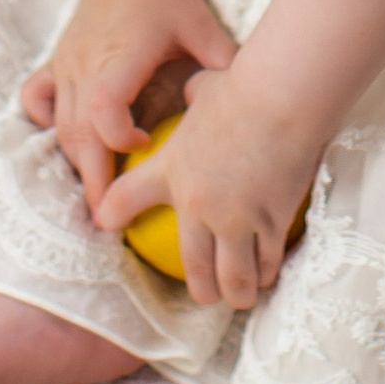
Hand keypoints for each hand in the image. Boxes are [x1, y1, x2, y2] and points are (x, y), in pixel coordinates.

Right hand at [22, 0, 234, 215]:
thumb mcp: (200, 24)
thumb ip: (222, 61)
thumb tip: (255, 96)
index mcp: (119, 58)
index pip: (103, 109)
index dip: (120, 138)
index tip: (146, 148)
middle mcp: (86, 66)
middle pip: (76, 132)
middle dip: (92, 177)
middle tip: (107, 216)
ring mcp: (66, 65)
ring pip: (60, 126)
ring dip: (77, 161)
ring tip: (96, 196)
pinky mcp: (57, 63)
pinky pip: (37, 101)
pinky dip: (47, 127)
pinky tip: (67, 145)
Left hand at [97, 62, 317, 311]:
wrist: (279, 100)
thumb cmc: (242, 88)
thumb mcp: (204, 90)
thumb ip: (194, 97)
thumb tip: (195, 90)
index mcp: (172, 170)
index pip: (127, 197)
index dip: (112, 214)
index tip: (106, 223)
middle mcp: (197, 204)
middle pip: (193, 265)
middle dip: (200, 288)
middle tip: (205, 292)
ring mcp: (234, 219)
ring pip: (232, 276)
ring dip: (235, 292)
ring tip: (240, 295)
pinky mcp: (269, 222)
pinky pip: (267, 261)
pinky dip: (267, 272)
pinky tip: (270, 273)